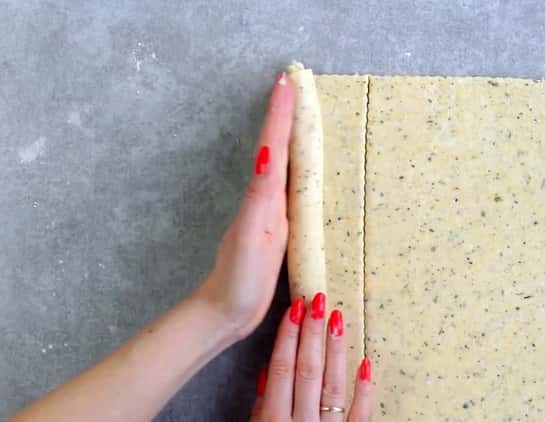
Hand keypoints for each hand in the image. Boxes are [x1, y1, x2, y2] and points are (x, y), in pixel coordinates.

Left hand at [195, 72, 294, 338]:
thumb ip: (260, 199)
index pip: (273, 145)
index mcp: (261, 195)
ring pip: (286, 164)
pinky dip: (300, 168)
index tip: (286, 80)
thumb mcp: (252, 237)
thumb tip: (268, 156)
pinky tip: (308, 169)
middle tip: (296, 83)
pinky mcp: (281, 229)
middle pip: (278, 147)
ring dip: (292, 136)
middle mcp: (265, 198)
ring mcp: (272, 213)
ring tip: (304, 111)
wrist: (226, 311)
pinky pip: (294, 188)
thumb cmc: (239, 279)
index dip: (280, 114)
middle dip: (286, 115)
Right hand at [251, 294, 372, 420]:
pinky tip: (365, 363)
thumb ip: (261, 407)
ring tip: (337, 319)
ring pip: (333, 385)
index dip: (288, 337)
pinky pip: (359, 414)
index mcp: (274, 420)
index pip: (281, 369)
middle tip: (317, 302)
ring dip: (335, 349)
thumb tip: (267, 373)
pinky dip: (363, 389)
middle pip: (307, 370)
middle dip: (312, 333)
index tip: (294, 309)